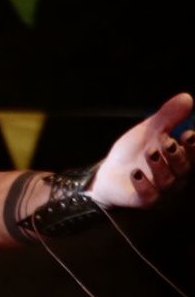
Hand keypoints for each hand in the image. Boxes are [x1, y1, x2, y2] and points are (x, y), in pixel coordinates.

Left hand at [90, 92, 191, 207]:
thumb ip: (168, 117)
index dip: (192, 146)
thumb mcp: (149, 131)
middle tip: (168, 143)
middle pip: (182, 168)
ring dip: (159, 167)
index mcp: (178, 158)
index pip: (191, 154)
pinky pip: (148, 196)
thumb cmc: (135, 152)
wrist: (110, 174)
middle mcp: (174, 176)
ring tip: (150, 153)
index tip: (188, 134)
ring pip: (166, 181)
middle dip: (177, 156)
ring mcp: (160, 189)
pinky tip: (136, 174)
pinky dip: (143, 185)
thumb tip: (187, 97)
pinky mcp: (143, 200)